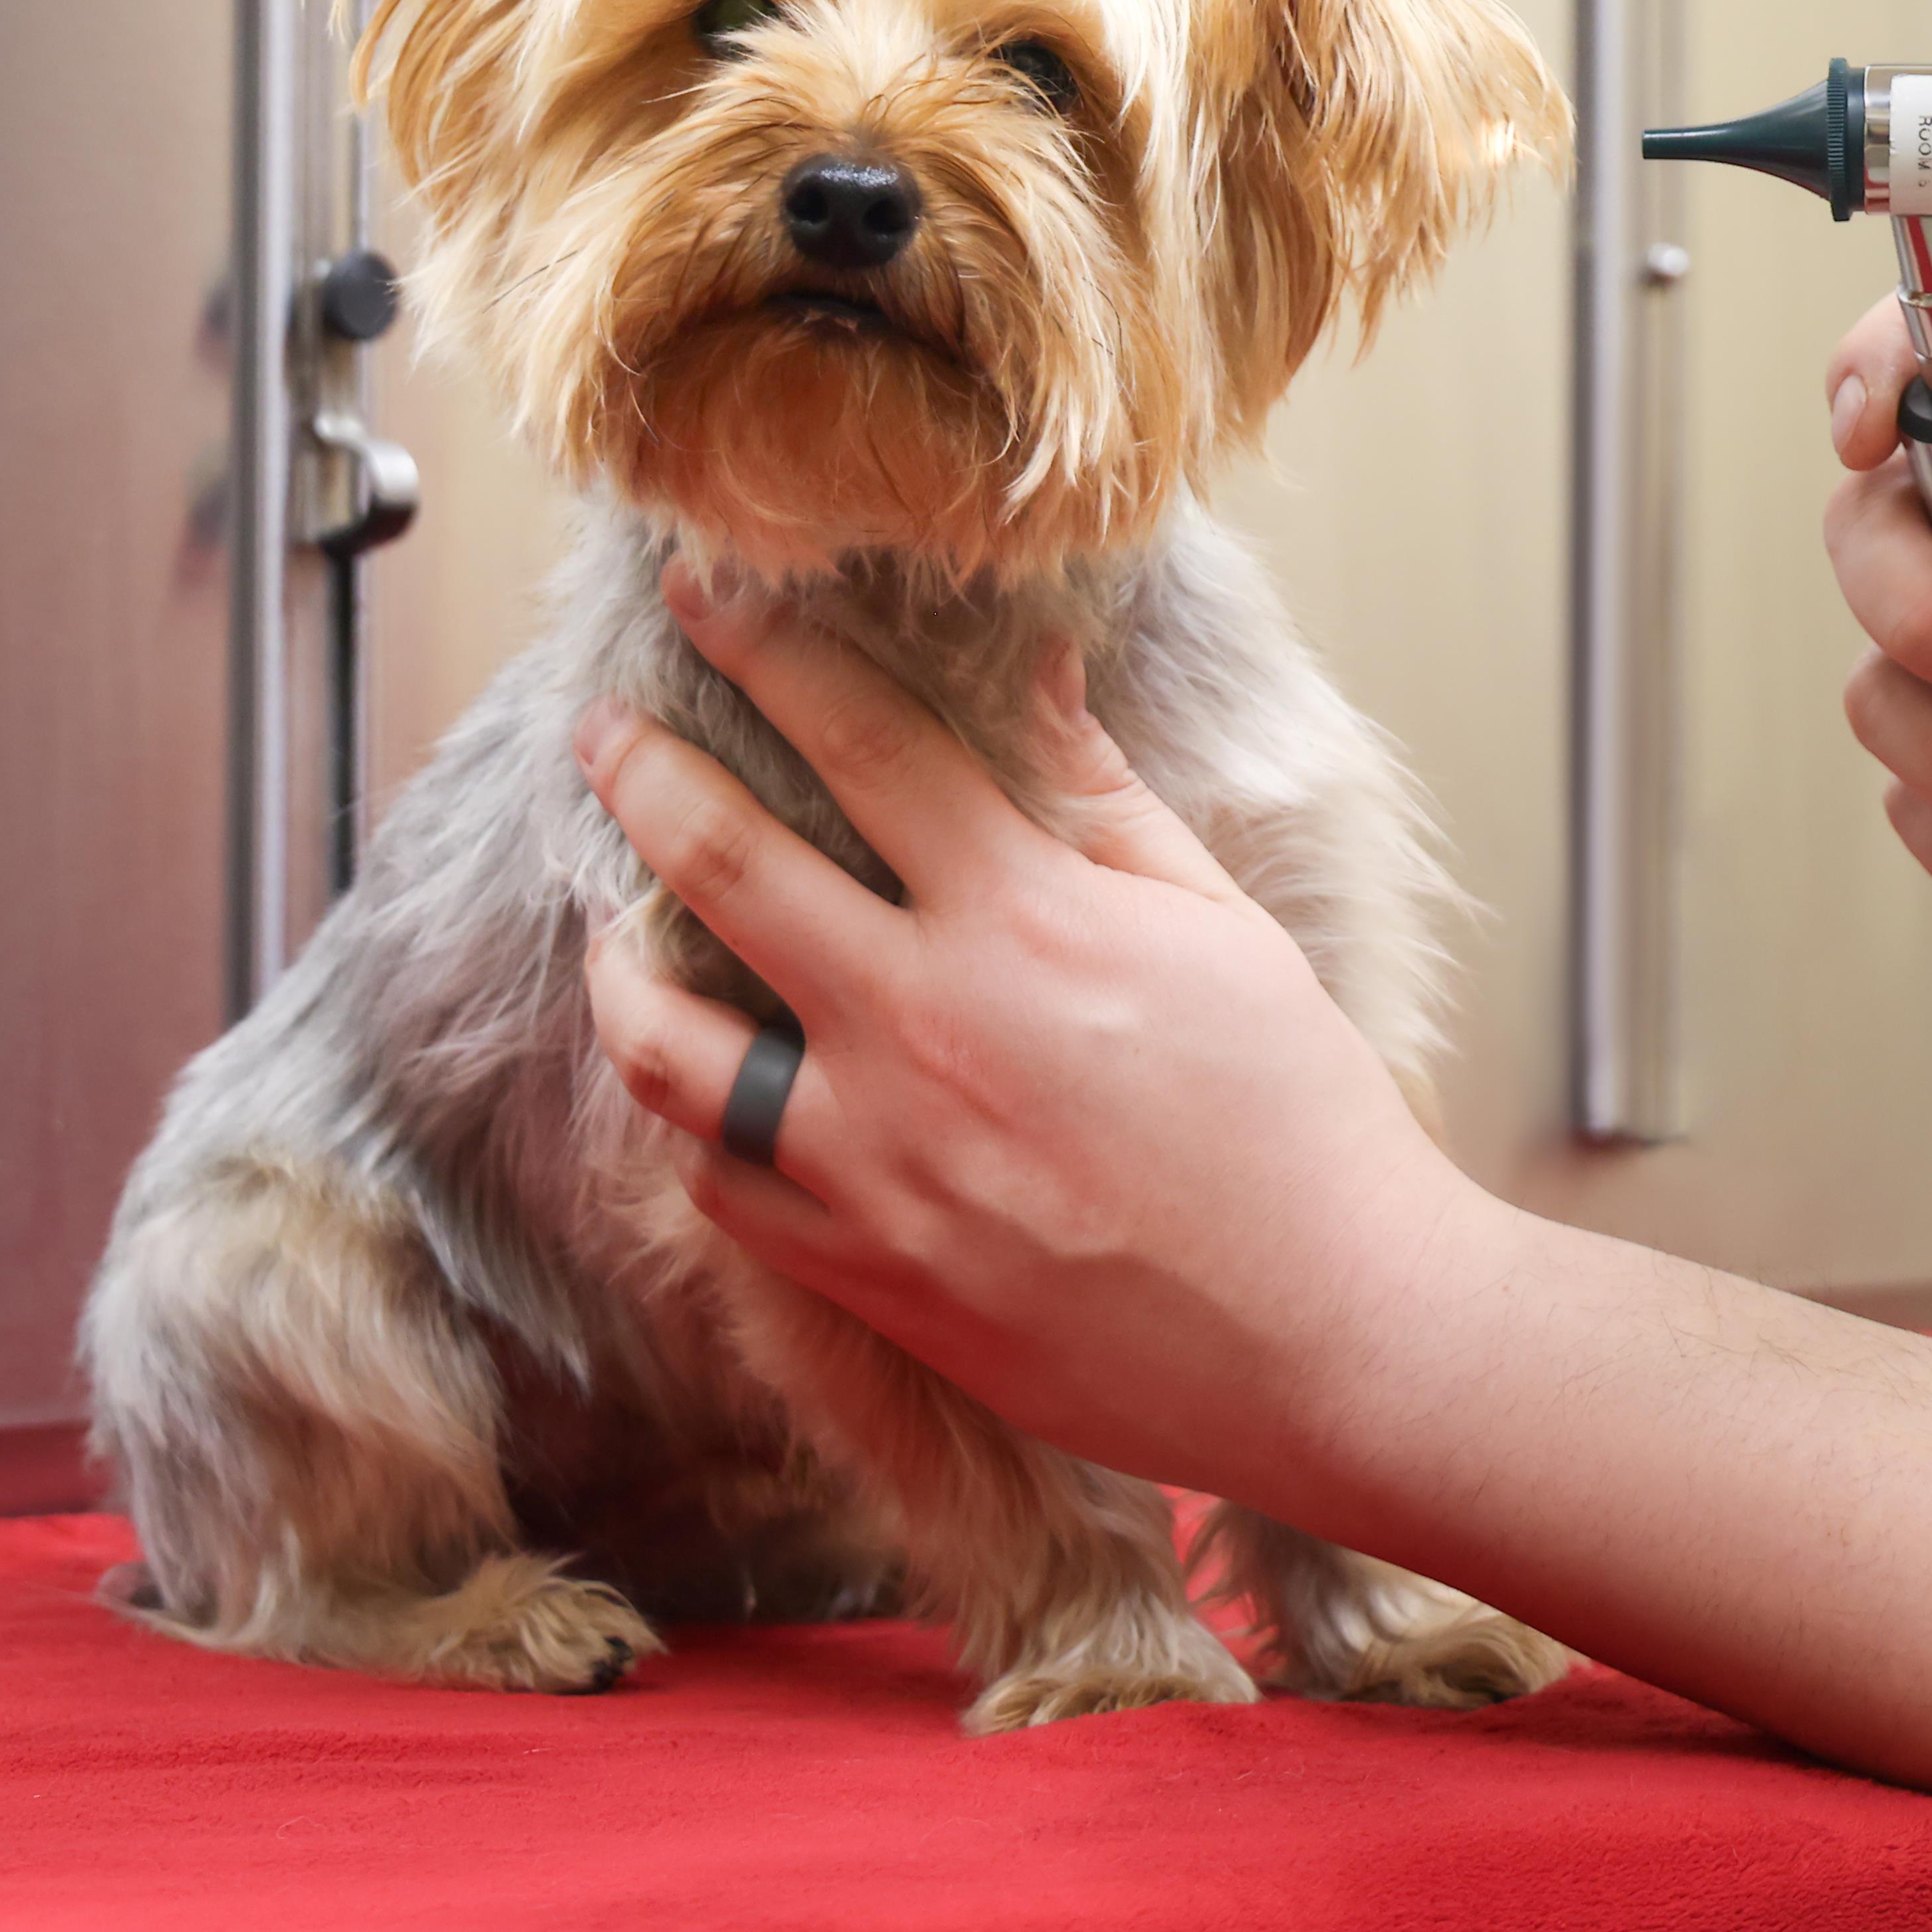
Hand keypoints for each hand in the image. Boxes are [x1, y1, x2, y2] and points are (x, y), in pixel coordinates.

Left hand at [574, 562, 1500, 1490]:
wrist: (1329, 1335)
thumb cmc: (1298, 1121)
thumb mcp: (1222, 927)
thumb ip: (1104, 796)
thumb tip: (1041, 673)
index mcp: (1020, 918)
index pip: (859, 741)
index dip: (766, 651)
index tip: (703, 597)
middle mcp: (920, 1026)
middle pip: (722, 863)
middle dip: (641, 772)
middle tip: (601, 732)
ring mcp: (876, 1161)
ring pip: (668, 1047)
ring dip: (616, 969)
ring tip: (608, 931)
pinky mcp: (867, 1274)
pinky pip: (721, 1187)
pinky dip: (690, 1126)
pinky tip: (697, 1092)